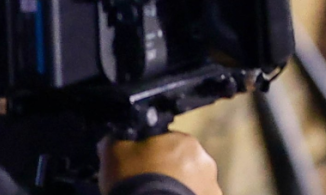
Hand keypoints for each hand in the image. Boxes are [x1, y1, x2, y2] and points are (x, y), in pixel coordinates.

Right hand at [99, 133, 220, 194]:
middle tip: (150, 186)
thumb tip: (114, 136)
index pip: (168, 143)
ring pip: (192, 184)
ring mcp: (211, 185)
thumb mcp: (114, 153)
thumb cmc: (134, 179)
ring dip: (179, 189)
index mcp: (185, 140)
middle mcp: (204, 159)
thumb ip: (117, 140)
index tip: (140, 168)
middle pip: (183, 164)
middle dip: (169, 173)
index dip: (152, 156)